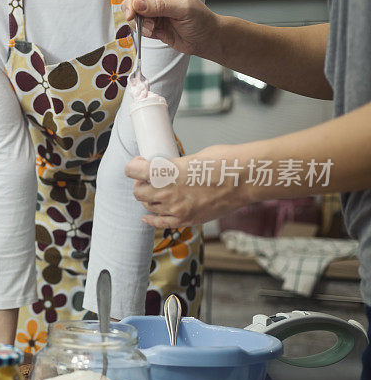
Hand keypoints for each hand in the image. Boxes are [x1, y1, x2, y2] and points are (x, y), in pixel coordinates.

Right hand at [122, 0, 220, 57]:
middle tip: (143, 24)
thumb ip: (159, 6)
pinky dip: (143, 31)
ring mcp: (152, 9)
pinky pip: (138, 26)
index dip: (133, 1)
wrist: (205, 39)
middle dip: (134, 14)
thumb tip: (137, 3)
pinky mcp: (150, 22)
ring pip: (132, 14)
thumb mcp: (183, 10)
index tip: (131, 15)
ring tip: (153, 29)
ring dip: (139, 24)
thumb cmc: (200, 20)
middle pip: (132, 0)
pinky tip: (155, 33)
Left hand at [125, 145, 252, 227]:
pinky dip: (151, 218)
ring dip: (148, 199)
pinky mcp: (187, 219)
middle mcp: (167, 192)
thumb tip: (166, 169)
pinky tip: (147, 216)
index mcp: (166, 172)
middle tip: (147, 179)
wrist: (246, 179)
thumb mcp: (192, 157)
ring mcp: (176, 209)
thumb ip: (174, 166)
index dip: (134, 166)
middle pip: (138, 191)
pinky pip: (160, 223)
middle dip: (140, 184)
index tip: (138, 164)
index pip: (133, 171)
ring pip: (148, 207)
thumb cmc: (224, 162)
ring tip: (157, 192)